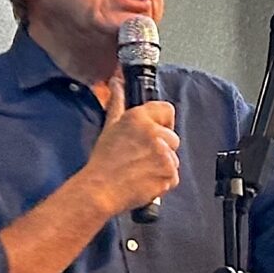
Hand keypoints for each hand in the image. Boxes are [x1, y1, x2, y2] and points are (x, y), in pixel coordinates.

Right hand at [76, 77, 179, 217]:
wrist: (100, 190)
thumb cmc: (103, 161)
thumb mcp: (110, 127)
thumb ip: (117, 103)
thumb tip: (116, 82)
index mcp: (140, 118)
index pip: (167, 110)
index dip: (163, 122)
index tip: (156, 133)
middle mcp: (154, 133)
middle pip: (173, 137)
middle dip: (162, 148)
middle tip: (140, 158)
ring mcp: (164, 154)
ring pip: (173, 158)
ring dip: (162, 165)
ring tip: (140, 171)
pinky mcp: (168, 174)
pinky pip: (173, 176)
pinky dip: (163, 181)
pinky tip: (145, 181)